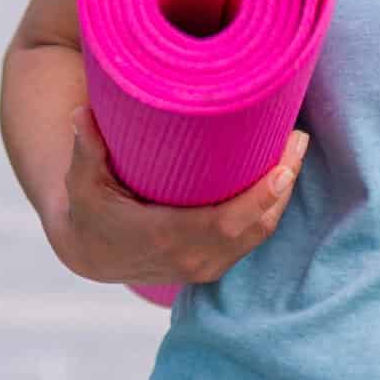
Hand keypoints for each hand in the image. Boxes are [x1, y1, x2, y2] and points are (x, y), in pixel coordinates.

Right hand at [52, 104, 308, 288]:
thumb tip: (81, 112)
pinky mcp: (213, 264)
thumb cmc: (88, 209)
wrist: (90, 252)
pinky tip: (279, 177)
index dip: (259, 198)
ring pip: (258, 233)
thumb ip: (85, 148)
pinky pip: (251, 238)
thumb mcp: (81, 180)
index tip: (283, 166)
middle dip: (283, 184)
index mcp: (165, 237)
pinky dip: (269, 209)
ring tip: (294, 151)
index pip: (226, 223)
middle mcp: (191, 258)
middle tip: (297, 139)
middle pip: (254, 225)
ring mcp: (205, 266)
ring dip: (281, 196)